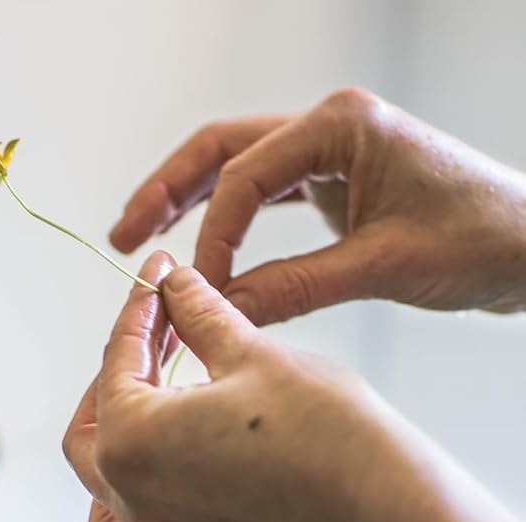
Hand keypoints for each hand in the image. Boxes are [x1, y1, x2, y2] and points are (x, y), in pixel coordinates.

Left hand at [63, 253, 421, 521]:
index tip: (158, 278)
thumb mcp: (250, 351)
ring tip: (139, 439)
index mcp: (128, 439)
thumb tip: (171, 283)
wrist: (384, 495)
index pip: (119, 363)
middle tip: (154, 341)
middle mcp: (131, 500)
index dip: (139, 311)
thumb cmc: (321, 421)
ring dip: (106, 482)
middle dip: (113, 383)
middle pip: (89, 438)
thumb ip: (197, 315)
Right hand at [109, 88, 525, 324]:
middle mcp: (331, 126)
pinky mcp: (338, 179)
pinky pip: (264, 193)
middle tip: (122, 236)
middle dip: (166, 193)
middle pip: (222, 150)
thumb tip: (217, 312)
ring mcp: (333, 149)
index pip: (245, 176)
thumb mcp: (382, 267)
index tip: (198, 289)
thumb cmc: (481, 241)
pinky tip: (196, 246)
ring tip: (136, 237)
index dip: (212, 236)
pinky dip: (227, 218)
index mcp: (342, 125)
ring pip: (236, 167)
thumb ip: (293, 287)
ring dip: (186, 201)